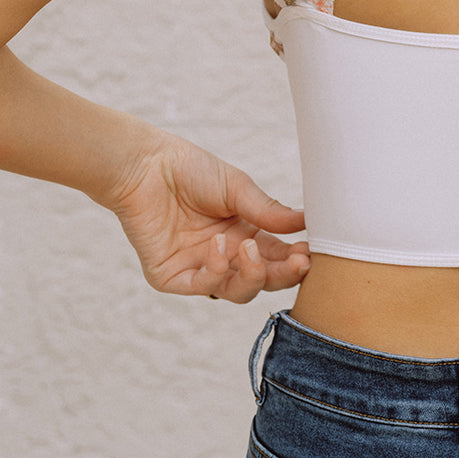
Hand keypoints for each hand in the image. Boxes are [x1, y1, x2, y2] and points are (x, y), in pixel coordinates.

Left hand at [106, 132, 309, 302]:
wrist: (144, 165)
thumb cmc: (189, 169)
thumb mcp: (236, 188)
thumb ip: (268, 211)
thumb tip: (307, 222)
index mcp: (245, 235)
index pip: (279, 257)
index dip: (297, 259)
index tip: (314, 252)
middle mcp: (225, 257)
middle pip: (263, 280)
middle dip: (284, 275)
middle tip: (300, 262)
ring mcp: (200, 269)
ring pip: (238, 292)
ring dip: (252, 275)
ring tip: (250, 248)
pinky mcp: (172, 277)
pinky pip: (203, 286)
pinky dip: (216, 271)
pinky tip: (218, 245)